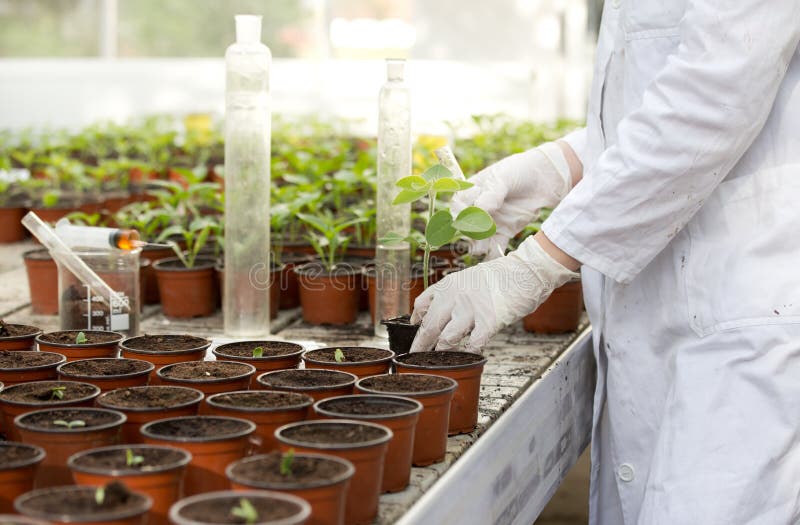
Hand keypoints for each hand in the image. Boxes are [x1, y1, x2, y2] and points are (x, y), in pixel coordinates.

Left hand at [409, 236, 578, 352]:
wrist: (526, 271)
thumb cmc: (501, 276)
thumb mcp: (468, 277)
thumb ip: (452, 293)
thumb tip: (439, 311)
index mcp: (448, 285)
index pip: (421, 304)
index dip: (416, 319)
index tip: (416, 327)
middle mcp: (454, 297)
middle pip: (429, 326)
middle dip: (421, 344)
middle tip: (416, 356)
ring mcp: (470, 310)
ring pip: (446, 339)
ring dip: (442, 352)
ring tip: (440, 360)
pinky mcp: (488, 322)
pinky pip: (473, 344)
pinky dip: (470, 353)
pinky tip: (469, 356)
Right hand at [452, 142, 572, 258]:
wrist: (547, 178)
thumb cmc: (520, 171)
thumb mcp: (504, 177)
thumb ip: (491, 193)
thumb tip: (480, 209)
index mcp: (472, 191)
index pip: (459, 205)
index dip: (460, 213)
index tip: (468, 217)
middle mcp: (478, 208)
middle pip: (466, 225)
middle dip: (468, 234)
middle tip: (475, 237)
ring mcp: (490, 222)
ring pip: (478, 238)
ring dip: (478, 245)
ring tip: (481, 249)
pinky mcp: (504, 232)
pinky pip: (495, 246)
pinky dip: (493, 254)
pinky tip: (493, 257)